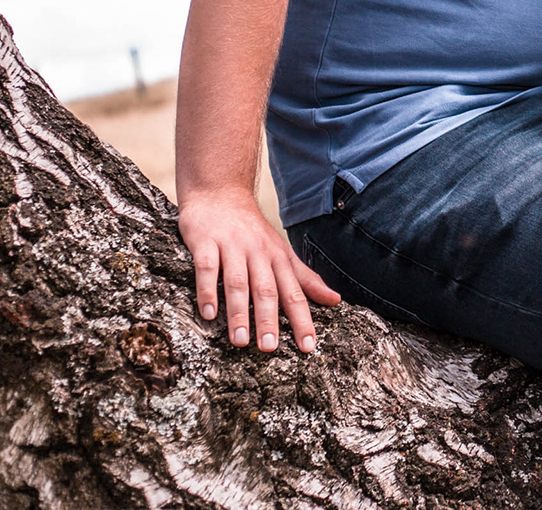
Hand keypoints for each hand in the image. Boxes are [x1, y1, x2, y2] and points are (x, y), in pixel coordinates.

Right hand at [178, 188, 340, 353]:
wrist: (220, 193)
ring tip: (240, 341)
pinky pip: (207, 269)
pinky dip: (208, 290)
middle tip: (270, 349)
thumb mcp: (282, 252)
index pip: (294, 293)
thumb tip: (335, 300)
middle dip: (269, 320)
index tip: (309, 347)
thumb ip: (305, 279)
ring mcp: (232, 247)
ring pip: (238, 282)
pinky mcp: (206, 243)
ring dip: (239, 312)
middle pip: (267, 290)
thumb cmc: (252, 232)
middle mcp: (258, 253)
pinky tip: (208, 314)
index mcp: (278, 259)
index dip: (302, 320)